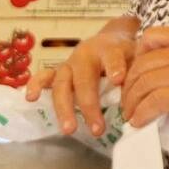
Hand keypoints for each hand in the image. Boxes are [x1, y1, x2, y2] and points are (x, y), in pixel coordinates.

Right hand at [47, 18, 131, 138]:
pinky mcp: (59, 71)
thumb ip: (137, 73)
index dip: (115, 67)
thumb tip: (138, 97)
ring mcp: (70, 64)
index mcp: (109, 49)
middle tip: (97, 129)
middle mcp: (86, 55)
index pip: (112, 57)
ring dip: (65, 107)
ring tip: (69, 129)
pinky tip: (30, 98)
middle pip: (84, 79)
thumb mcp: (137, 58)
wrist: (113, 39)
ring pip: (62, 84)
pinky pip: (44, 76)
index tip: (118, 79)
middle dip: (89, 105)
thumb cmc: (126, 54)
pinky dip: (36, 85)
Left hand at [118, 24, 168, 136]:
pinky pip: (154, 102)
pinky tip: (140, 122)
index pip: (151, 36)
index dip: (137, 55)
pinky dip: (142, 113)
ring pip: (143, 83)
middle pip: (142, 63)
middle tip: (126, 102)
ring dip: (132, 103)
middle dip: (129, 85)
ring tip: (130, 116)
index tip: (135, 74)